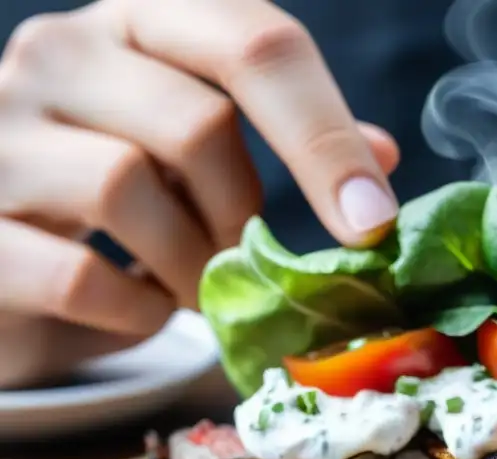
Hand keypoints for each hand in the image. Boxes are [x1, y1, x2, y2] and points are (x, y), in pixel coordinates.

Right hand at [0, 0, 399, 387]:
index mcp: (142, 20)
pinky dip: (135, 313)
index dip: (327, 138)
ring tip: (193, 289)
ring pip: (127, 186)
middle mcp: (61, 52)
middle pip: (198, 126)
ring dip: (191, 266)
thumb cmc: (124, 194)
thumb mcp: (204, 151)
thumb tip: (382, 159)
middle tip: (240, 259)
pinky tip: (139, 309)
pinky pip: (79, 276)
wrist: (7, 250)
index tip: (375, 222)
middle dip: (242, 216)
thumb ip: (289, 143)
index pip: (256, 44)